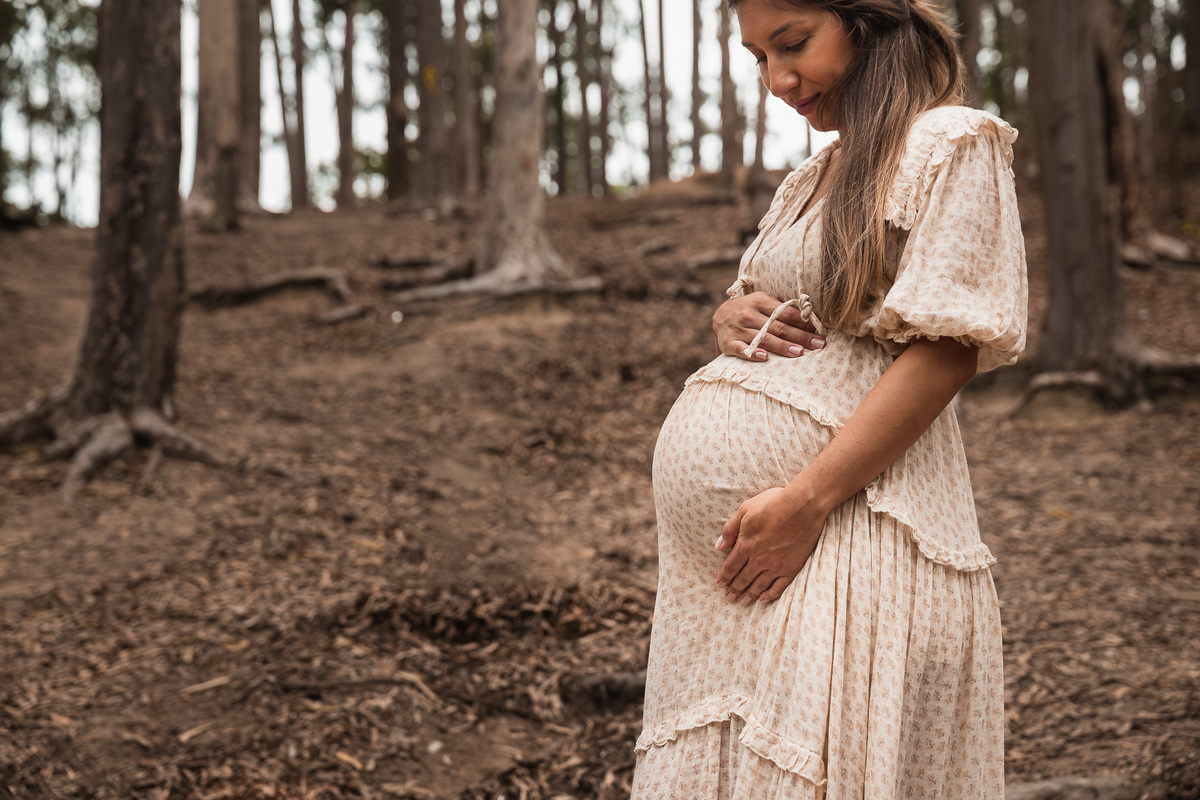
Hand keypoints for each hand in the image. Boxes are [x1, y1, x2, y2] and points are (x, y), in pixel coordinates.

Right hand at [712, 292, 825, 360]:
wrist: (719, 316)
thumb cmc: (750, 310)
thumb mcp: (763, 303)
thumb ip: (781, 310)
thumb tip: (811, 320)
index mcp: (760, 301)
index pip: (787, 312)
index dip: (804, 322)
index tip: (820, 331)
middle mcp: (749, 314)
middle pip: (779, 327)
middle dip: (801, 336)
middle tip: (818, 344)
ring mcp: (738, 328)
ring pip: (764, 338)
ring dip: (782, 346)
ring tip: (799, 352)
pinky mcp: (728, 342)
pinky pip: (741, 349)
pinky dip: (752, 353)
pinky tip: (764, 357)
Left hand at [715, 486, 827, 604]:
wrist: (802, 506)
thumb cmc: (773, 503)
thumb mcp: (745, 510)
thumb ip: (730, 529)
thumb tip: (718, 546)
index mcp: (745, 545)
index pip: (731, 566)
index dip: (724, 577)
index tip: (720, 584)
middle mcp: (759, 559)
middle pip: (743, 578)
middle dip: (734, 589)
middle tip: (729, 597)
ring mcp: (776, 565)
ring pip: (759, 585)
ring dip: (749, 594)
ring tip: (743, 601)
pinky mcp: (792, 568)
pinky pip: (779, 587)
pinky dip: (770, 595)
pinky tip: (764, 599)